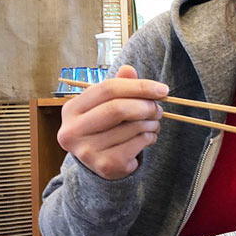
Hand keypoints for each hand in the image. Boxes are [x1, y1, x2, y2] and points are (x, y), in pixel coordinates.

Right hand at [57, 65, 168, 179]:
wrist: (102, 163)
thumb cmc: (107, 128)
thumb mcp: (108, 104)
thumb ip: (119, 86)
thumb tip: (128, 69)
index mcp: (72, 109)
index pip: (107, 89)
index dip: (138, 87)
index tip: (163, 90)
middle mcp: (73, 131)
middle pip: (117, 108)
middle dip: (145, 106)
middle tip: (159, 109)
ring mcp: (87, 150)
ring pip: (131, 127)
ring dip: (151, 123)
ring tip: (153, 124)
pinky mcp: (105, 165)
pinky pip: (137, 144)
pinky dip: (149, 138)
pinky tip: (147, 138)